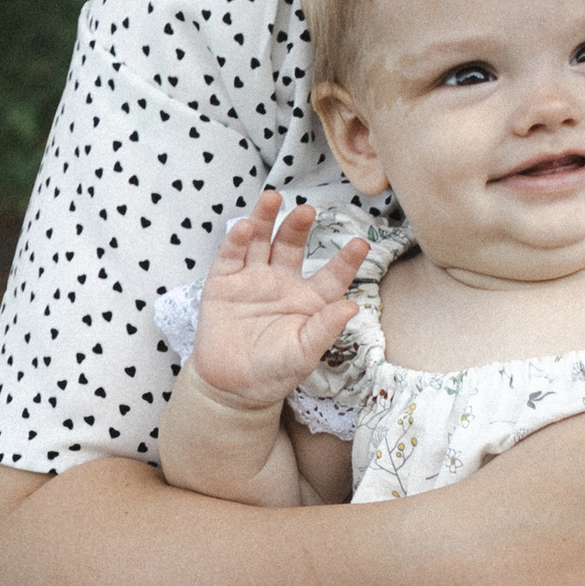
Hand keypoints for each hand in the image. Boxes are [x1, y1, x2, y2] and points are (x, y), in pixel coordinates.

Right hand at [187, 189, 367, 414]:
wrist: (232, 387)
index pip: (332, 275)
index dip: (346, 261)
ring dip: (266, 218)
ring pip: (260, 241)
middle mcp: (282, 282)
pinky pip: (230, 256)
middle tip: (307, 211)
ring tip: (273, 198)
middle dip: (298, 226)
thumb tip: (353, 307)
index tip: (361, 245)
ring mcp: (251, 279)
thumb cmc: (274, 371)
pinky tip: (246, 227)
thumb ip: (325, 329)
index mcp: (309, 300)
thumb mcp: (304, 353)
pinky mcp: (223, 282)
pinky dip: (237, 240)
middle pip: (292, 246)